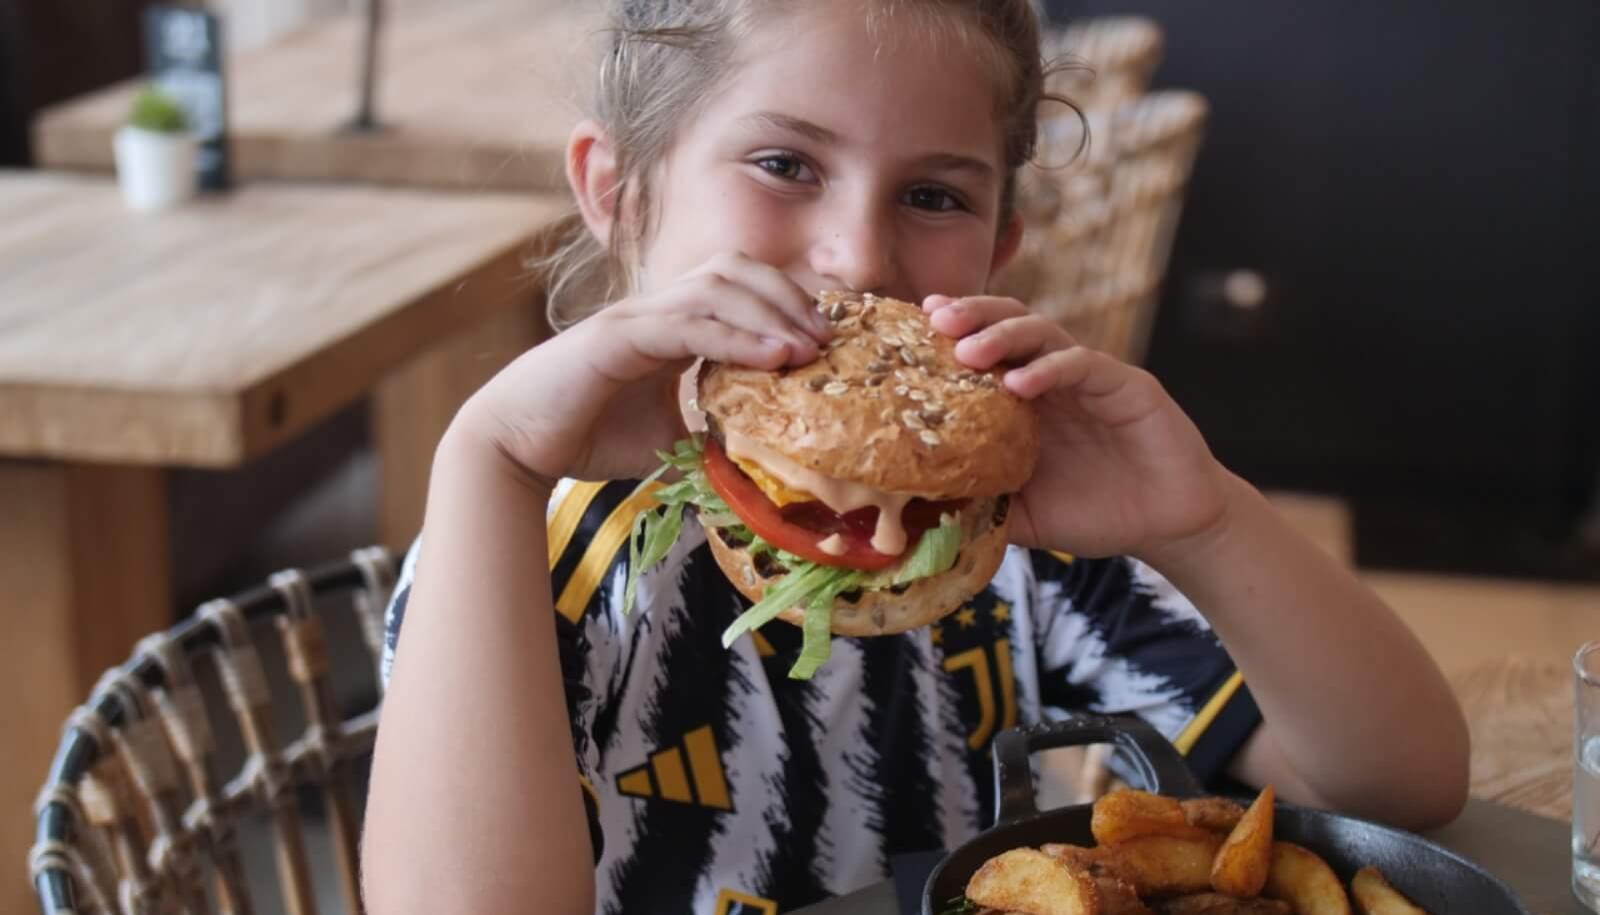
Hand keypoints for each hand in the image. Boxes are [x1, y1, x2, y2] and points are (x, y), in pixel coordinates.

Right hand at [461, 253, 831, 482]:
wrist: (517, 447)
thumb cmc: (586, 438)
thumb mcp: (668, 440)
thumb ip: (709, 437)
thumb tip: (757, 460)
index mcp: (671, 323)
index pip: (740, 287)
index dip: (787, 303)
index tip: (826, 341)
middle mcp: (656, 307)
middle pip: (737, 269)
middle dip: (790, 297)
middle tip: (828, 340)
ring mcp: (636, 315)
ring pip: (717, 287)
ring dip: (771, 313)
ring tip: (809, 349)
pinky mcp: (617, 336)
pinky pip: (688, 324)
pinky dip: (736, 337)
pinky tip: (773, 358)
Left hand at [925, 294, 1235, 559]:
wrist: (1165, 526)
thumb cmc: (1094, 513)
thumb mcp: (1023, 514)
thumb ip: (980, 506)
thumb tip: (916, 514)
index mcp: (1024, 400)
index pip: (982, 349)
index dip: (949, 335)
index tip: (909, 329)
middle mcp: (1053, 378)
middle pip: (1007, 324)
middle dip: (971, 315)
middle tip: (936, 319)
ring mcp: (1089, 377)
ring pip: (1043, 332)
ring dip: (1003, 335)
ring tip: (969, 351)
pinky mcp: (1127, 386)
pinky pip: (1084, 364)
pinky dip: (1051, 368)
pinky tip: (1020, 383)